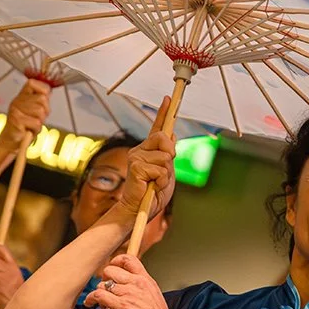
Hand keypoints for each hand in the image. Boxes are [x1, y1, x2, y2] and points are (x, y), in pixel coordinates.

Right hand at [0, 79, 49, 154]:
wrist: (12, 142)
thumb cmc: (25, 127)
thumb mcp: (34, 112)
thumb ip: (40, 101)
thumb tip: (49, 91)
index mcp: (21, 96)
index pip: (33, 83)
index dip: (42, 90)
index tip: (43, 101)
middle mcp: (17, 100)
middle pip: (42, 99)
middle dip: (45, 111)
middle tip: (37, 119)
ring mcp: (16, 109)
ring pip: (40, 111)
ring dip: (40, 121)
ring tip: (32, 125)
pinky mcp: (16, 119)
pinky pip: (36, 123)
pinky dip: (36, 129)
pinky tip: (28, 130)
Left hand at [86, 254, 177, 308]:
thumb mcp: (153, 296)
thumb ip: (141, 288)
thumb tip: (127, 286)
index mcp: (146, 280)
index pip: (128, 259)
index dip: (116, 262)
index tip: (112, 269)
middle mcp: (136, 283)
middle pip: (110, 270)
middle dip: (104, 278)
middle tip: (105, 288)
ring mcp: (128, 294)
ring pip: (102, 284)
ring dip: (99, 292)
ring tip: (103, 303)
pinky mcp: (120, 305)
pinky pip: (98, 295)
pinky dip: (91, 299)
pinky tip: (91, 303)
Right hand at [115, 96, 175, 221]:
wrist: (139, 210)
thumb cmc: (152, 195)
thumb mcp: (166, 173)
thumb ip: (168, 156)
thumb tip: (173, 135)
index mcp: (149, 150)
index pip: (157, 128)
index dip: (164, 112)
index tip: (169, 98)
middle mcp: (141, 150)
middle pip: (164, 138)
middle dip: (170, 153)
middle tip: (164, 171)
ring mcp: (136, 157)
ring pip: (165, 157)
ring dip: (166, 175)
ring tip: (156, 183)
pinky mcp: (135, 166)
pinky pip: (160, 170)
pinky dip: (161, 182)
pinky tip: (152, 187)